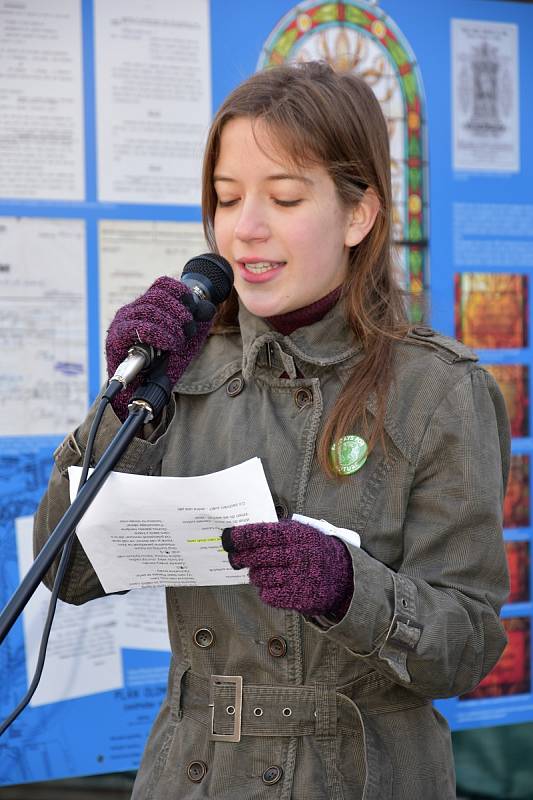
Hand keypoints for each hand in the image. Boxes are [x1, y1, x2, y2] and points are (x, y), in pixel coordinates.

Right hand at [105, 276, 210, 419]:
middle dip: (180, 312)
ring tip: (178, 341)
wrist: (138, 392)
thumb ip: (194, 324)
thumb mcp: (183, 341)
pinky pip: (137, 327)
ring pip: (149, 309)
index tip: (193, 306)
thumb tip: (207, 308)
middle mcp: (132, 310)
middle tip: (188, 330)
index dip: (181, 291)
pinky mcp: (115, 338)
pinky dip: (157, 334)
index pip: (162, 284)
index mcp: (147, 306)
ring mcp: (122, 323)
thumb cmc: (159, 366)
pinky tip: (168, 344)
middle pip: (157, 296)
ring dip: (171, 325)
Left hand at [221, 519, 353, 616]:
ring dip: (256, 575)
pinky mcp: (297, 597)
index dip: (242, 536)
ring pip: (260, 577)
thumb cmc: (313, 550)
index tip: (228, 538)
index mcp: (296, 536)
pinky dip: (267, 591)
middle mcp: (296, 555)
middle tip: (235, 558)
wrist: (343, 575)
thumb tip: (243, 535)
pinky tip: (274, 585)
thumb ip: (276, 532)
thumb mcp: (301, 533)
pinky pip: (268, 595)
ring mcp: (297, 577)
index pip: (262, 534)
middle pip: (257, 556)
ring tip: (262, 572)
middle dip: (241, 557)